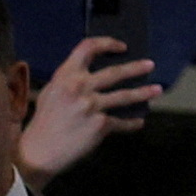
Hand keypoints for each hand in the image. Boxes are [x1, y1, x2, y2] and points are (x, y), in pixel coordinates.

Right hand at [19, 31, 161, 178]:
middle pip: (114, 72)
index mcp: (65, 75)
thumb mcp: (51, 91)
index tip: (122, 47)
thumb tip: (91, 72)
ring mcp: (91, 106)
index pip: (88, 48)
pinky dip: (131, 123)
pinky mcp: (100, 125)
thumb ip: (70, 79)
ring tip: (157, 89)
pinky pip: (121, 121)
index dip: (107, 43)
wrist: (38, 151)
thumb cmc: (44, 121)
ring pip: (124, 96)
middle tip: (150, 65)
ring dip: (143, 92)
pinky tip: (139, 122)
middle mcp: (79, 87)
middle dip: (135, 68)